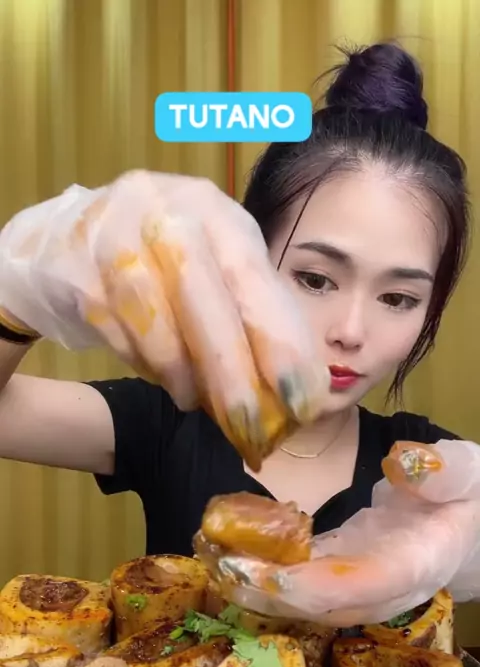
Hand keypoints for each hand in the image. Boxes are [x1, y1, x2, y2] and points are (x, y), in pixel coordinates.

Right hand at [0, 171, 328, 469]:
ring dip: (178, 369)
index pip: (253, 279)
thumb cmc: (157, 262)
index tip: (300, 400)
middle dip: (230, 371)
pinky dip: (141, 361)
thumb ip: (250, 314)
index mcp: (213, 210)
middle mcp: (163, 209)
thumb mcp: (211, 268)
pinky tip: (161, 379)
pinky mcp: (73, 264)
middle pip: (202, 296)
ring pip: (151, 313)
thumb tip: (296, 387)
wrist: (63, 240)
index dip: (279, 343)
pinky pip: (112, 325)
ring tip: (195, 402)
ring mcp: (112, 231)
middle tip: (249, 425)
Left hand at [197, 439, 479, 625]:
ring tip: (210, 556)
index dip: (315, 587)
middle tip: (218, 563)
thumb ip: (442, 473)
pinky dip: (262, 570)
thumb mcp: (465, 473)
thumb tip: (403, 464)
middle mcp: (384, 588)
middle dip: (268, 592)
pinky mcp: (339, 574)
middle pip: (323, 605)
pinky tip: (227, 550)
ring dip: (255, 587)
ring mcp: (358, 588)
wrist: (463, 527)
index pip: (365, 585)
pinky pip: (298, 581)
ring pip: (304, 600)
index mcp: (417, 562)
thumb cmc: (464, 496)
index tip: (267, 574)